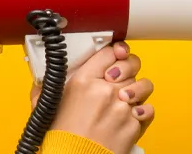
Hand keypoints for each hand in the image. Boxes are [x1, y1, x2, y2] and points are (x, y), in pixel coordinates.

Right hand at [30, 41, 154, 153]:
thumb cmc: (59, 140)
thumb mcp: (46, 107)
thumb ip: (47, 87)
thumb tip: (43, 79)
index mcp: (83, 81)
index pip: (108, 52)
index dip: (114, 52)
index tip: (114, 56)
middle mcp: (105, 91)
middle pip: (129, 64)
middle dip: (127, 69)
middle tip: (120, 77)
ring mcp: (122, 108)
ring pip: (143, 85)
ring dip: (137, 89)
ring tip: (127, 97)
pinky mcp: (134, 124)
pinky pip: (148, 109)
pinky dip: (143, 111)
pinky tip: (133, 114)